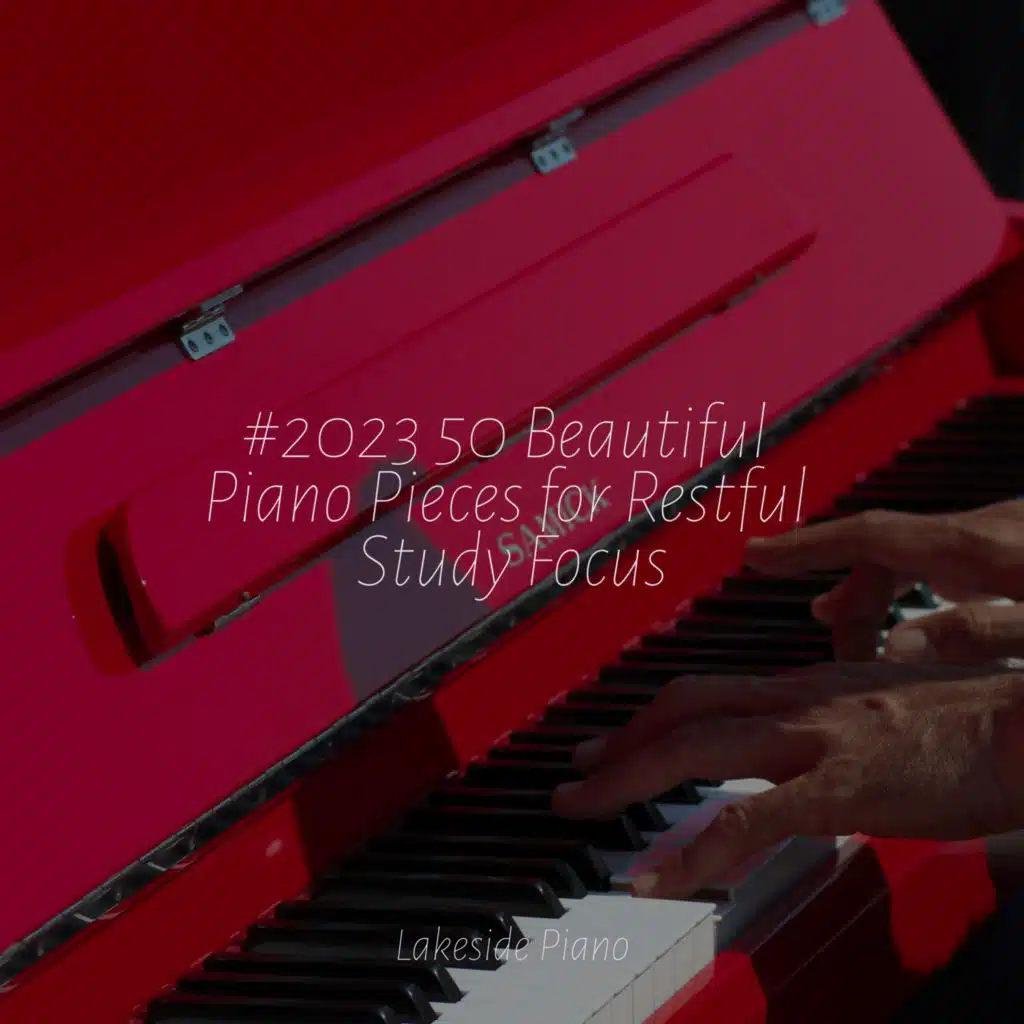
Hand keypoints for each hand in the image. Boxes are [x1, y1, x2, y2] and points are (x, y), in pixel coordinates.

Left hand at [552, 667, 1023, 898]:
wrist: (1022, 723)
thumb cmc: (966, 720)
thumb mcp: (882, 705)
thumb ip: (831, 719)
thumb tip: (801, 742)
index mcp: (806, 686)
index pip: (705, 691)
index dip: (650, 714)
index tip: (614, 735)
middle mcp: (799, 701)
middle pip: (683, 709)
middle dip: (619, 741)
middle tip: (576, 769)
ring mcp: (817, 740)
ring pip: (697, 747)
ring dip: (627, 777)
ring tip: (582, 805)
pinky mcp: (844, 787)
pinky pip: (753, 818)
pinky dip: (696, 847)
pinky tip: (659, 875)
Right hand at [744, 501, 1023, 661]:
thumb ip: (978, 634)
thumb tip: (896, 647)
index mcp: (979, 547)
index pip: (871, 535)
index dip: (807, 545)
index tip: (755, 555)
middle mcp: (980, 531)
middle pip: (886, 552)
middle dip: (850, 602)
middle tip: (841, 663)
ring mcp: (998, 535)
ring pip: (913, 557)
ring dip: (880, 599)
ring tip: (863, 649)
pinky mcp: (1013, 546)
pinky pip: (942, 562)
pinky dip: (912, 590)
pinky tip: (917, 617)